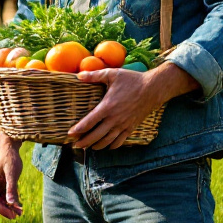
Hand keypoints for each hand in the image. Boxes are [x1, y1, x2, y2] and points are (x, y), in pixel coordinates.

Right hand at [0, 133, 23, 218]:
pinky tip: (20, 206)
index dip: (1, 209)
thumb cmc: (10, 158)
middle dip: (6, 209)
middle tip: (16, 216)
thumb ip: (11, 189)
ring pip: (2, 199)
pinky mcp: (3, 182)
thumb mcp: (12, 174)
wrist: (10, 146)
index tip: (11, 214)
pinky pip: (6, 195)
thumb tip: (11, 204)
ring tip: (20, 213)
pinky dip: (12, 200)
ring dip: (9, 206)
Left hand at [68, 65, 193, 149]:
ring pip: (108, 140)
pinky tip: (107, 147)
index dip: (79, 129)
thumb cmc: (132, 80)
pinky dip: (112, 145)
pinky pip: (120, 140)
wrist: (153, 88)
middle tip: (76, 145)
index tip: (70, 134)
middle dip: (85, 142)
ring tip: (88, 148)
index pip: (89, 121)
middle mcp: (114, 119)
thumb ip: (94, 75)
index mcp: (107, 106)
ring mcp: (123, 124)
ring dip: (97, 145)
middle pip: (96, 135)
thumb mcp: (112, 74)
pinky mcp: (131, 127)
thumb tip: (78, 75)